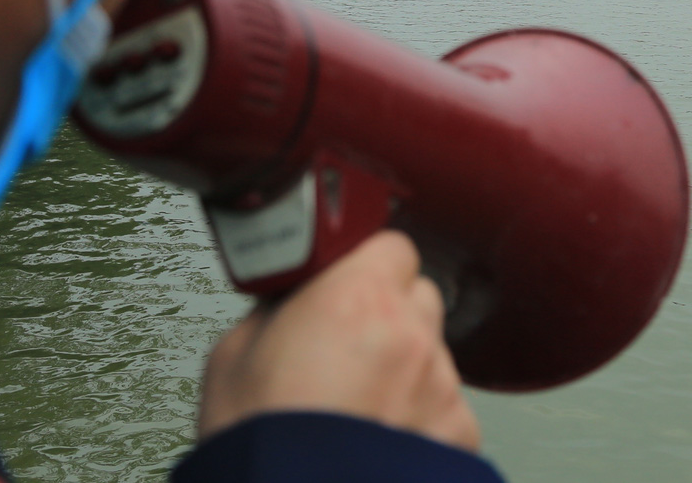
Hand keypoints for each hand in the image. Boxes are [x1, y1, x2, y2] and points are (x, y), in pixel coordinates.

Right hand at [196, 230, 480, 450]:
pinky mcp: (458, 434)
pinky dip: (422, 419)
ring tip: (358, 407)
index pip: (390, 245)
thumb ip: (276, 308)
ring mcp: (440, 385)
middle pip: (417, 297)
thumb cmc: (260, 445)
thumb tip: (288, 300)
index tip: (347, 285)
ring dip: (405, 369)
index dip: (366, 266)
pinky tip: (379, 439)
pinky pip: (446, 408)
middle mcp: (410, 334)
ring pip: (432, 354)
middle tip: (346, 349)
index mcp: (356, 297)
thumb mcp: (233, 354)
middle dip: (387, 314)